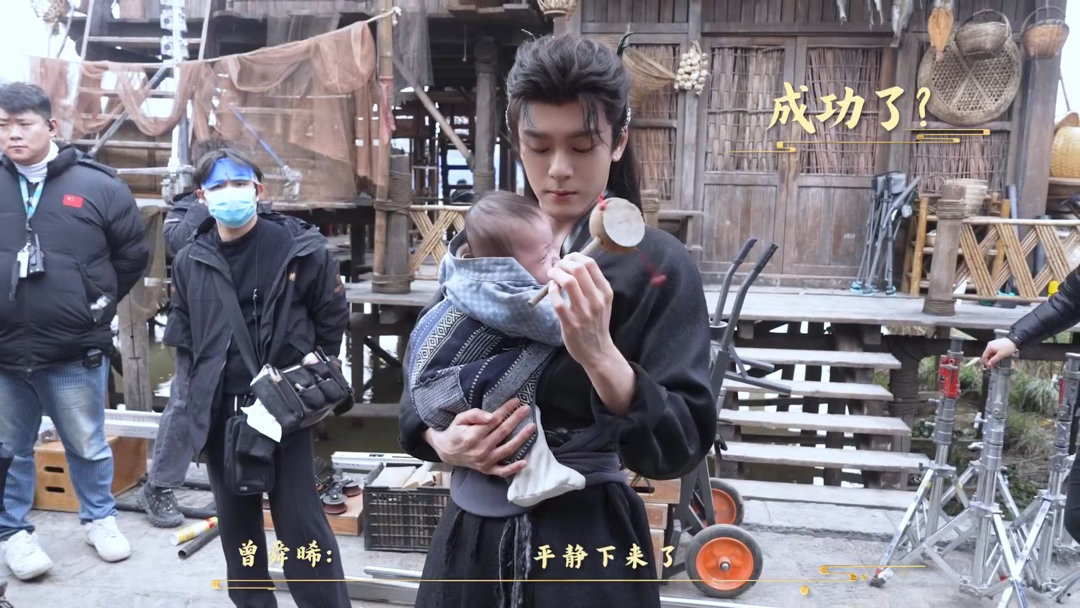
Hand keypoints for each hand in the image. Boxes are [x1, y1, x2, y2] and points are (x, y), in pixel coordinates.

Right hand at [424, 399, 535, 477]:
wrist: (446, 451)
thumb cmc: (454, 432)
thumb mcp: (460, 418)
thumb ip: (475, 415)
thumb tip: (491, 416)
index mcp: (472, 436)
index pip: (494, 420)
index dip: (506, 409)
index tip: (516, 401)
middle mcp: (480, 450)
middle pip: (503, 432)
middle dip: (516, 419)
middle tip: (527, 409)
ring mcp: (484, 461)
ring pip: (508, 449)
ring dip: (522, 438)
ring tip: (532, 427)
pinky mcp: (487, 469)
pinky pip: (502, 471)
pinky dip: (514, 468)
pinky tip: (525, 462)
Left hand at [548, 252, 615, 367]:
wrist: (597, 351)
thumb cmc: (597, 323)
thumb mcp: (603, 302)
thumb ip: (593, 284)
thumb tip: (573, 264)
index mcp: (605, 292)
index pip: (591, 264)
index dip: (575, 256)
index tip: (568, 258)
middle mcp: (596, 300)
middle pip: (578, 269)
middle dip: (564, 263)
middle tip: (557, 266)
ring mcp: (583, 312)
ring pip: (568, 282)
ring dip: (556, 274)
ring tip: (552, 274)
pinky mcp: (570, 323)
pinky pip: (557, 301)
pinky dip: (552, 290)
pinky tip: (552, 289)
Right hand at [981, 338, 1016, 367]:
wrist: (1014, 341)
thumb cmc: (1008, 347)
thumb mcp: (1001, 355)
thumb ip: (994, 360)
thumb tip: (989, 364)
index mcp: (989, 347)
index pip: (984, 356)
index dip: (986, 362)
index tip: (989, 367)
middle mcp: (990, 345)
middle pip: (987, 355)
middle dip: (989, 361)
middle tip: (993, 366)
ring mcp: (993, 344)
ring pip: (990, 353)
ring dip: (992, 358)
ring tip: (996, 363)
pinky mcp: (996, 345)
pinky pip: (993, 351)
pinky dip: (995, 355)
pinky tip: (998, 358)